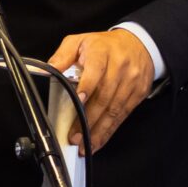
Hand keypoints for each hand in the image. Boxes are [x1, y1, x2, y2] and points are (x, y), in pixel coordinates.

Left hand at [47, 30, 153, 147]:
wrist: (139, 44)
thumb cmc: (104, 46)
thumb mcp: (79, 41)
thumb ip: (62, 55)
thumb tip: (48, 69)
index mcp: (102, 53)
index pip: (96, 72)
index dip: (87, 87)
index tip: (78, 101)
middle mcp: (119, 68)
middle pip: (104, 96)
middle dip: (88, 119)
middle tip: (74, 135)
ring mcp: (131, 83)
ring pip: (114, 110)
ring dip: (99, 130)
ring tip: (84, 144)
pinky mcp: (137, 95)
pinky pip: (123, 115)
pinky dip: (109, 130)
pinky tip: (98, 140)